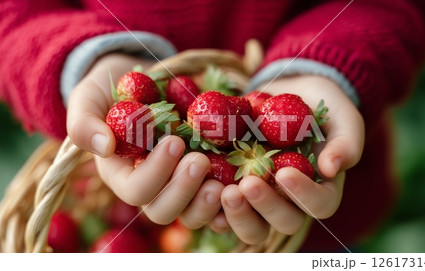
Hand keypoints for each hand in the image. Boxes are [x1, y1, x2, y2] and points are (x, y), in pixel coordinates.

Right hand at [66, 53, 222, 225]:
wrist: (145, 81)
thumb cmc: (113, 91)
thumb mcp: (90, 98)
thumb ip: (84, 122)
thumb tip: (103, 145)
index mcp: (121, 174)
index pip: (136, 190)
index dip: (155, 173)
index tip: (173, 141)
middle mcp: (152, 186)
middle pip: (164, 210)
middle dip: (183, 190)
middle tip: (200, 160)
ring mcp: (179, 184)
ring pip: (192, 213)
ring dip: (208, 203)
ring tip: (226, 182)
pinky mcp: (204, 178)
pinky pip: (217, 203)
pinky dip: (229, 203)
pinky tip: (241, 190)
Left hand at [218, 75, 364, 243]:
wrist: (287, 93)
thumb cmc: (321, 106)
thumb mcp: (342, 117)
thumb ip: (346, 142)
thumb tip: (332, 169)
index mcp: (321, 189)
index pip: (319, 205)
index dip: (303, 196)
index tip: (285, 172)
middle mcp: (291, 201)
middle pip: (283, 222)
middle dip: (265, 207)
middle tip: (248, 184)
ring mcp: (262, 198)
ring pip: (252, 226)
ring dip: (237, 214)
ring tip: (223, 190)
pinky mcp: (236, 188)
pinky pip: (223, 211)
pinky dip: (212, 206)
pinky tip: (205, 188)